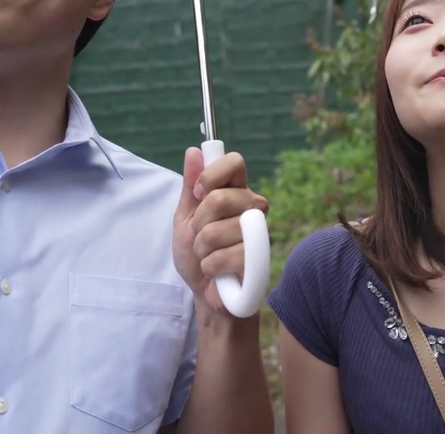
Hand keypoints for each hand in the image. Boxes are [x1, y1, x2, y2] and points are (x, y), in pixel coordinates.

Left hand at [172, 147, 268, 314]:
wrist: (205, 292)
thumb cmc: (197, 254)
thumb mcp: (186, 217)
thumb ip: (191, 187)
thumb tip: (193, 152)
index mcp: (236, 192)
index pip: (234, 162)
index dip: (213, 174)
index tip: (199, 193)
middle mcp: (252, 208)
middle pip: (220, 197)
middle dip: (199, 222)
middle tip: (200, 236)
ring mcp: (258, 233)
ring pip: (216, 231)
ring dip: (202, 249)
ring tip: (209, 256)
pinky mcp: (259, 260)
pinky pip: (223, 257)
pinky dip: (210, 267)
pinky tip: (219, 272)